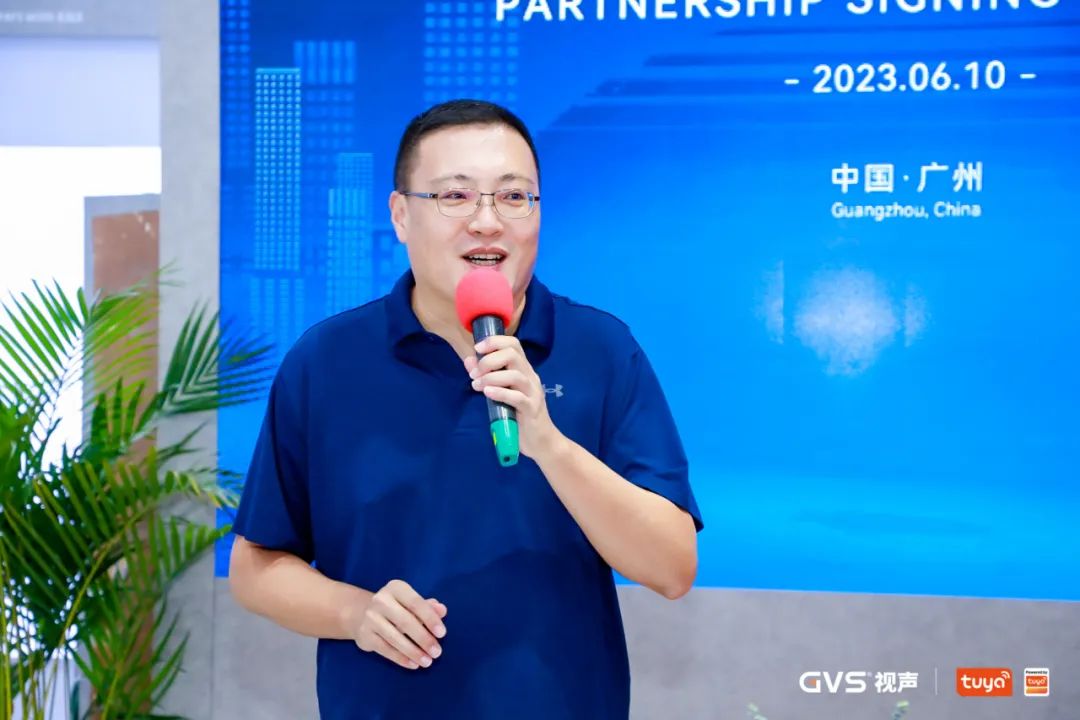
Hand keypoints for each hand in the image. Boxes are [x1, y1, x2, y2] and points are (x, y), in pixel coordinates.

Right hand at [348, 579, 446, 669]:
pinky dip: (400, 658)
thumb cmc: (396, 607)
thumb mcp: (411, 602)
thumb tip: (442, 610)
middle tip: (437, 652)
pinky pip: (385, 649)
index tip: (442, 633)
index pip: (416, 603)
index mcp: (396, 588)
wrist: (361, 613)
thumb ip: (428, 606)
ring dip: (413, 652)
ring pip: (394, 638)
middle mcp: (381, 600)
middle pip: (405, 622)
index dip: (430, 618)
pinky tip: (413, 664)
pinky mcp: (365, 634)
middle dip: (423, 638)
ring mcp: (371, 617)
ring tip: (427, 662)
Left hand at [464, 335, 564, 459]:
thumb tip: (469, 362)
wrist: (541, 441)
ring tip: (477, 385)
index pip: (514, 344)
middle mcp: (530, 377)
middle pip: (513, 355)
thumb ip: (487, 377)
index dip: (495, 341)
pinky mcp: (532, 409)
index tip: (477, 348)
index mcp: (524, 370)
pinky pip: (517, 397)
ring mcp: (533, 393)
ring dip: (491, 377)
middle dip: (489, 360)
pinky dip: (500, 393)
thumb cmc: (519, 416)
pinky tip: (488, 393)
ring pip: (515, 375)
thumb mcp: (501, 394)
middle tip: (475, 373)